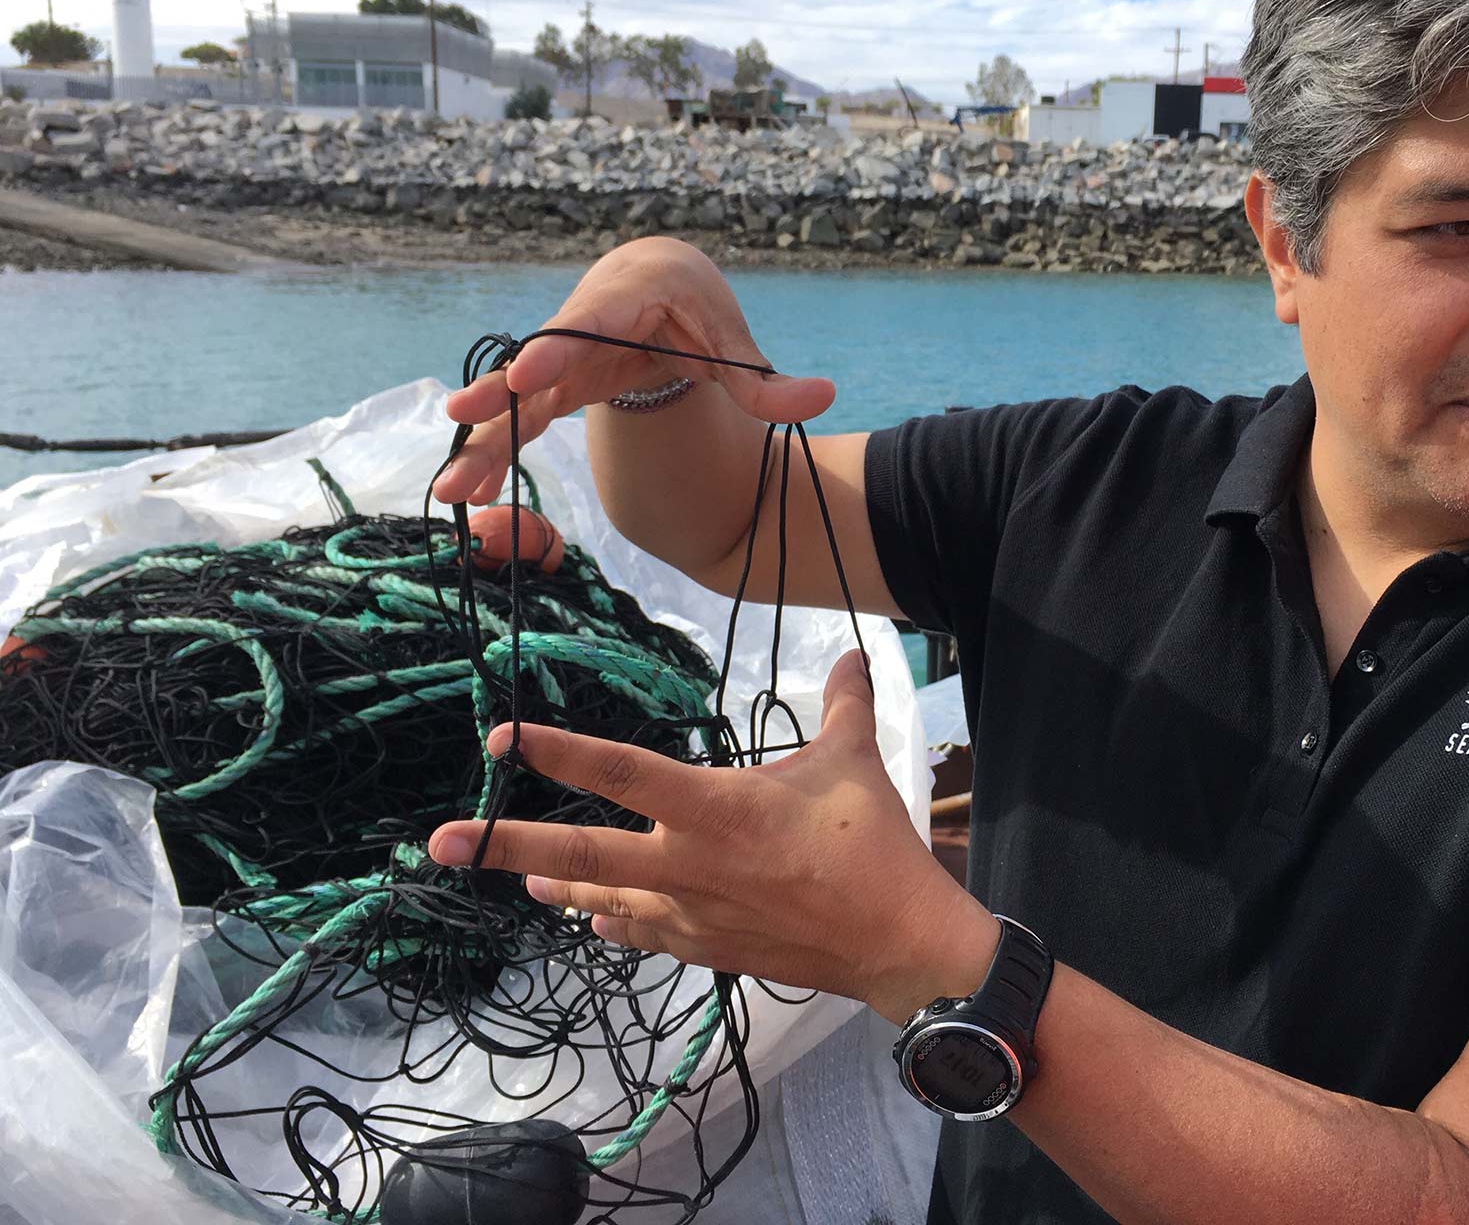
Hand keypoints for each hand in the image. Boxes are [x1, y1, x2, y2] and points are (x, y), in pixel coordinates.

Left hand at [427, 650, 998, 1021]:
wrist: (895, 942)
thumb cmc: (871, 845)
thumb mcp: (853, 761)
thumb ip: (844, 702)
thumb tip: (858, 649)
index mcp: (716, 808)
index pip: (623, 771)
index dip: (559, 750)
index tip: (502, 737)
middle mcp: (688, 863)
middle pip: (583, 851)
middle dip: (508, 842)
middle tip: (441, 844)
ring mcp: (694, 913)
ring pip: (605, 898)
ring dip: (558, 882)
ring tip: (517, 874)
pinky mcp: (710, 949)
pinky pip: (646, 936)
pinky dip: (616, 926)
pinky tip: (594, 924)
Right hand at [431, 236, 834, 505]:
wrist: (660, 283)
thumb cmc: (696, 307)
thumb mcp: (733, 341)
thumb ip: (767, 380)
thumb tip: (825, 397)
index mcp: (632, 295)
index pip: (591, 324)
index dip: (556, 349)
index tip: (526, 376)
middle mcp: (584, 321)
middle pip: (539, 361)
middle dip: (500, 394)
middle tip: (463, 419)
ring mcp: (563, 355)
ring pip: (518, 399)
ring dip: (485, 440)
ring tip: (451, 488)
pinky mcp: (554, 384)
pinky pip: (522, 419)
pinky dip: (498, 451)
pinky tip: (470, 492)